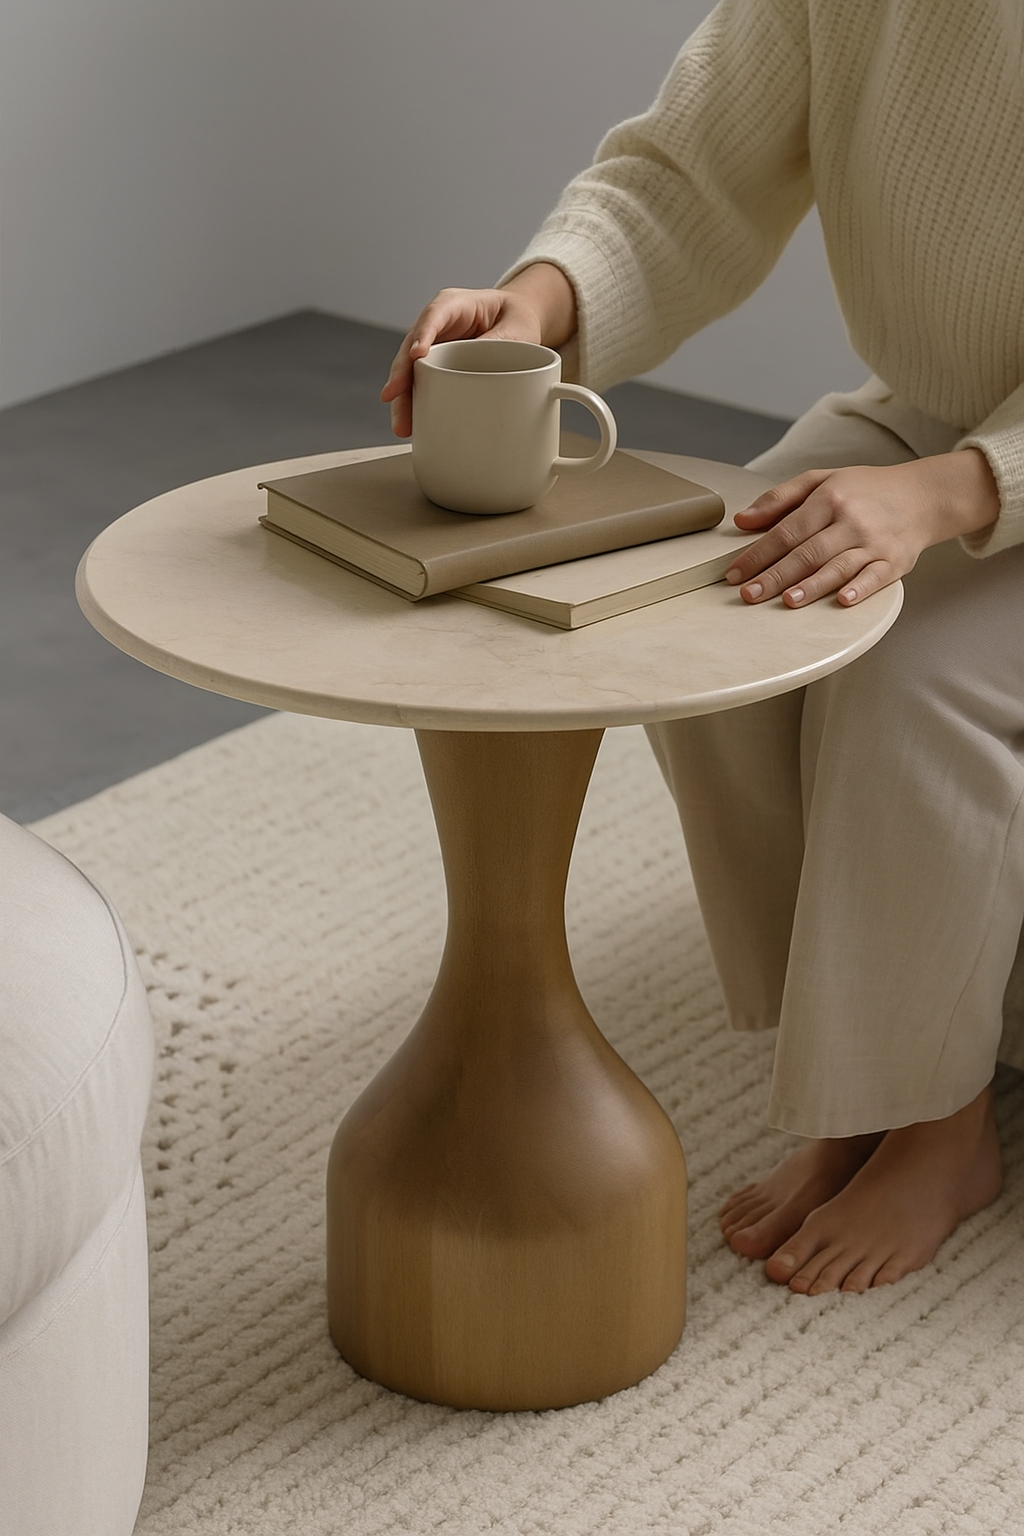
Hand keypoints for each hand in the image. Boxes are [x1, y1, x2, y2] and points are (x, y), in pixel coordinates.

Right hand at [381, 264, 576, 436]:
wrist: (517, 321)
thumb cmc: (516, 318)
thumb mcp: (517, 328)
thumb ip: (499, 343)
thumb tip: (478, 367)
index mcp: (455, 304)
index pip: (434, 316)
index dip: (422, 335)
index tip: (416, 355)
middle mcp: (438, 323)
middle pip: (412, 347)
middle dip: (401, 376)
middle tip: (394, 399)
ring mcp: (434, 345)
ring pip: (410, 370)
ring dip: (404, 398)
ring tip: (403, 425)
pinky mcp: (436, 364)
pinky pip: (421, 382)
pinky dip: (416, 402)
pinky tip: (413, 422)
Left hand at [725, 450, 999, 607]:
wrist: (923, 495)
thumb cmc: (865, 490)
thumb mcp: (822, 480)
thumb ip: (780, 499)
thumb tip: (742, 520)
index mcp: (830, 498)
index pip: (786, 531)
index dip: (758, 554)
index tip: (735, 573)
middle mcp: (852, 520)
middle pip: (808, 552)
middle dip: (776, 576)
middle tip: (749, 595)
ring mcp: (875, 542)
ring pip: (838, 566)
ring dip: (813, 585)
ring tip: (788, 601)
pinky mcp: (895, 561)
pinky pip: (876, 577)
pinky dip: (860, 588)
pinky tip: (843, 600)